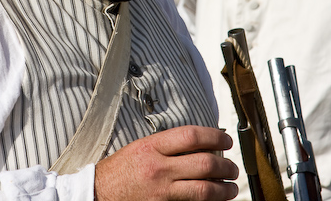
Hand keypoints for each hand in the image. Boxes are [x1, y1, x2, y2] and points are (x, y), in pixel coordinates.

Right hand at [94, 125, 238, 200]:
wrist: (98, 194)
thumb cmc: (118, 171)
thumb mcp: (139, 148)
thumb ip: (166, 145)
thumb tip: (198, 145)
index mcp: (152, 147)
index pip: (191, 136)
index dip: (215, 136)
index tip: (226, 140)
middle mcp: (158, 168)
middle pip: (204, 163)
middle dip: (226, 166)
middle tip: (232, 168)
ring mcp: (162, 191)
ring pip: (205, 189)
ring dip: (224, 189)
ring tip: (231, 187)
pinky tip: (216, 200)